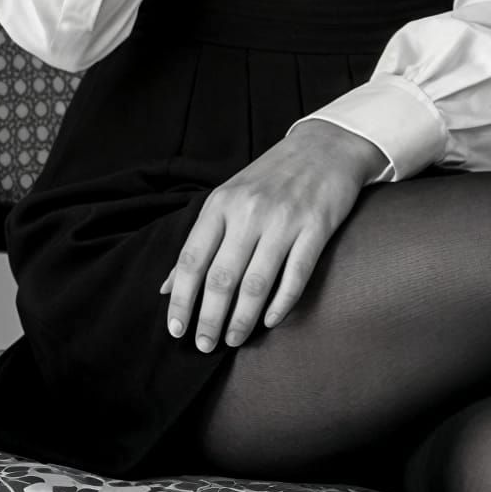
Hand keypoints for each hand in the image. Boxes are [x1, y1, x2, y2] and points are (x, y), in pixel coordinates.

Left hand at [159, 122, 386, 350]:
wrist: (325, 146)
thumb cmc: (270, 177)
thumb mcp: (227, 198)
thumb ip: (199, 241)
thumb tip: (165, 287)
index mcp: (222, 203)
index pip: (192, 259)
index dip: (181, 298)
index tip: (176, 329)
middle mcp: (249, 211)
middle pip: (221, 277)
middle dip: (209, 318)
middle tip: (204, 345)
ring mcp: (285, 219)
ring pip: (256, 282)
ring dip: (242, 319)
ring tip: (233, 340)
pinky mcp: (317, 227)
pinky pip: (296, 274)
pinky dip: (281, 303)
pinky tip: (270, 321)